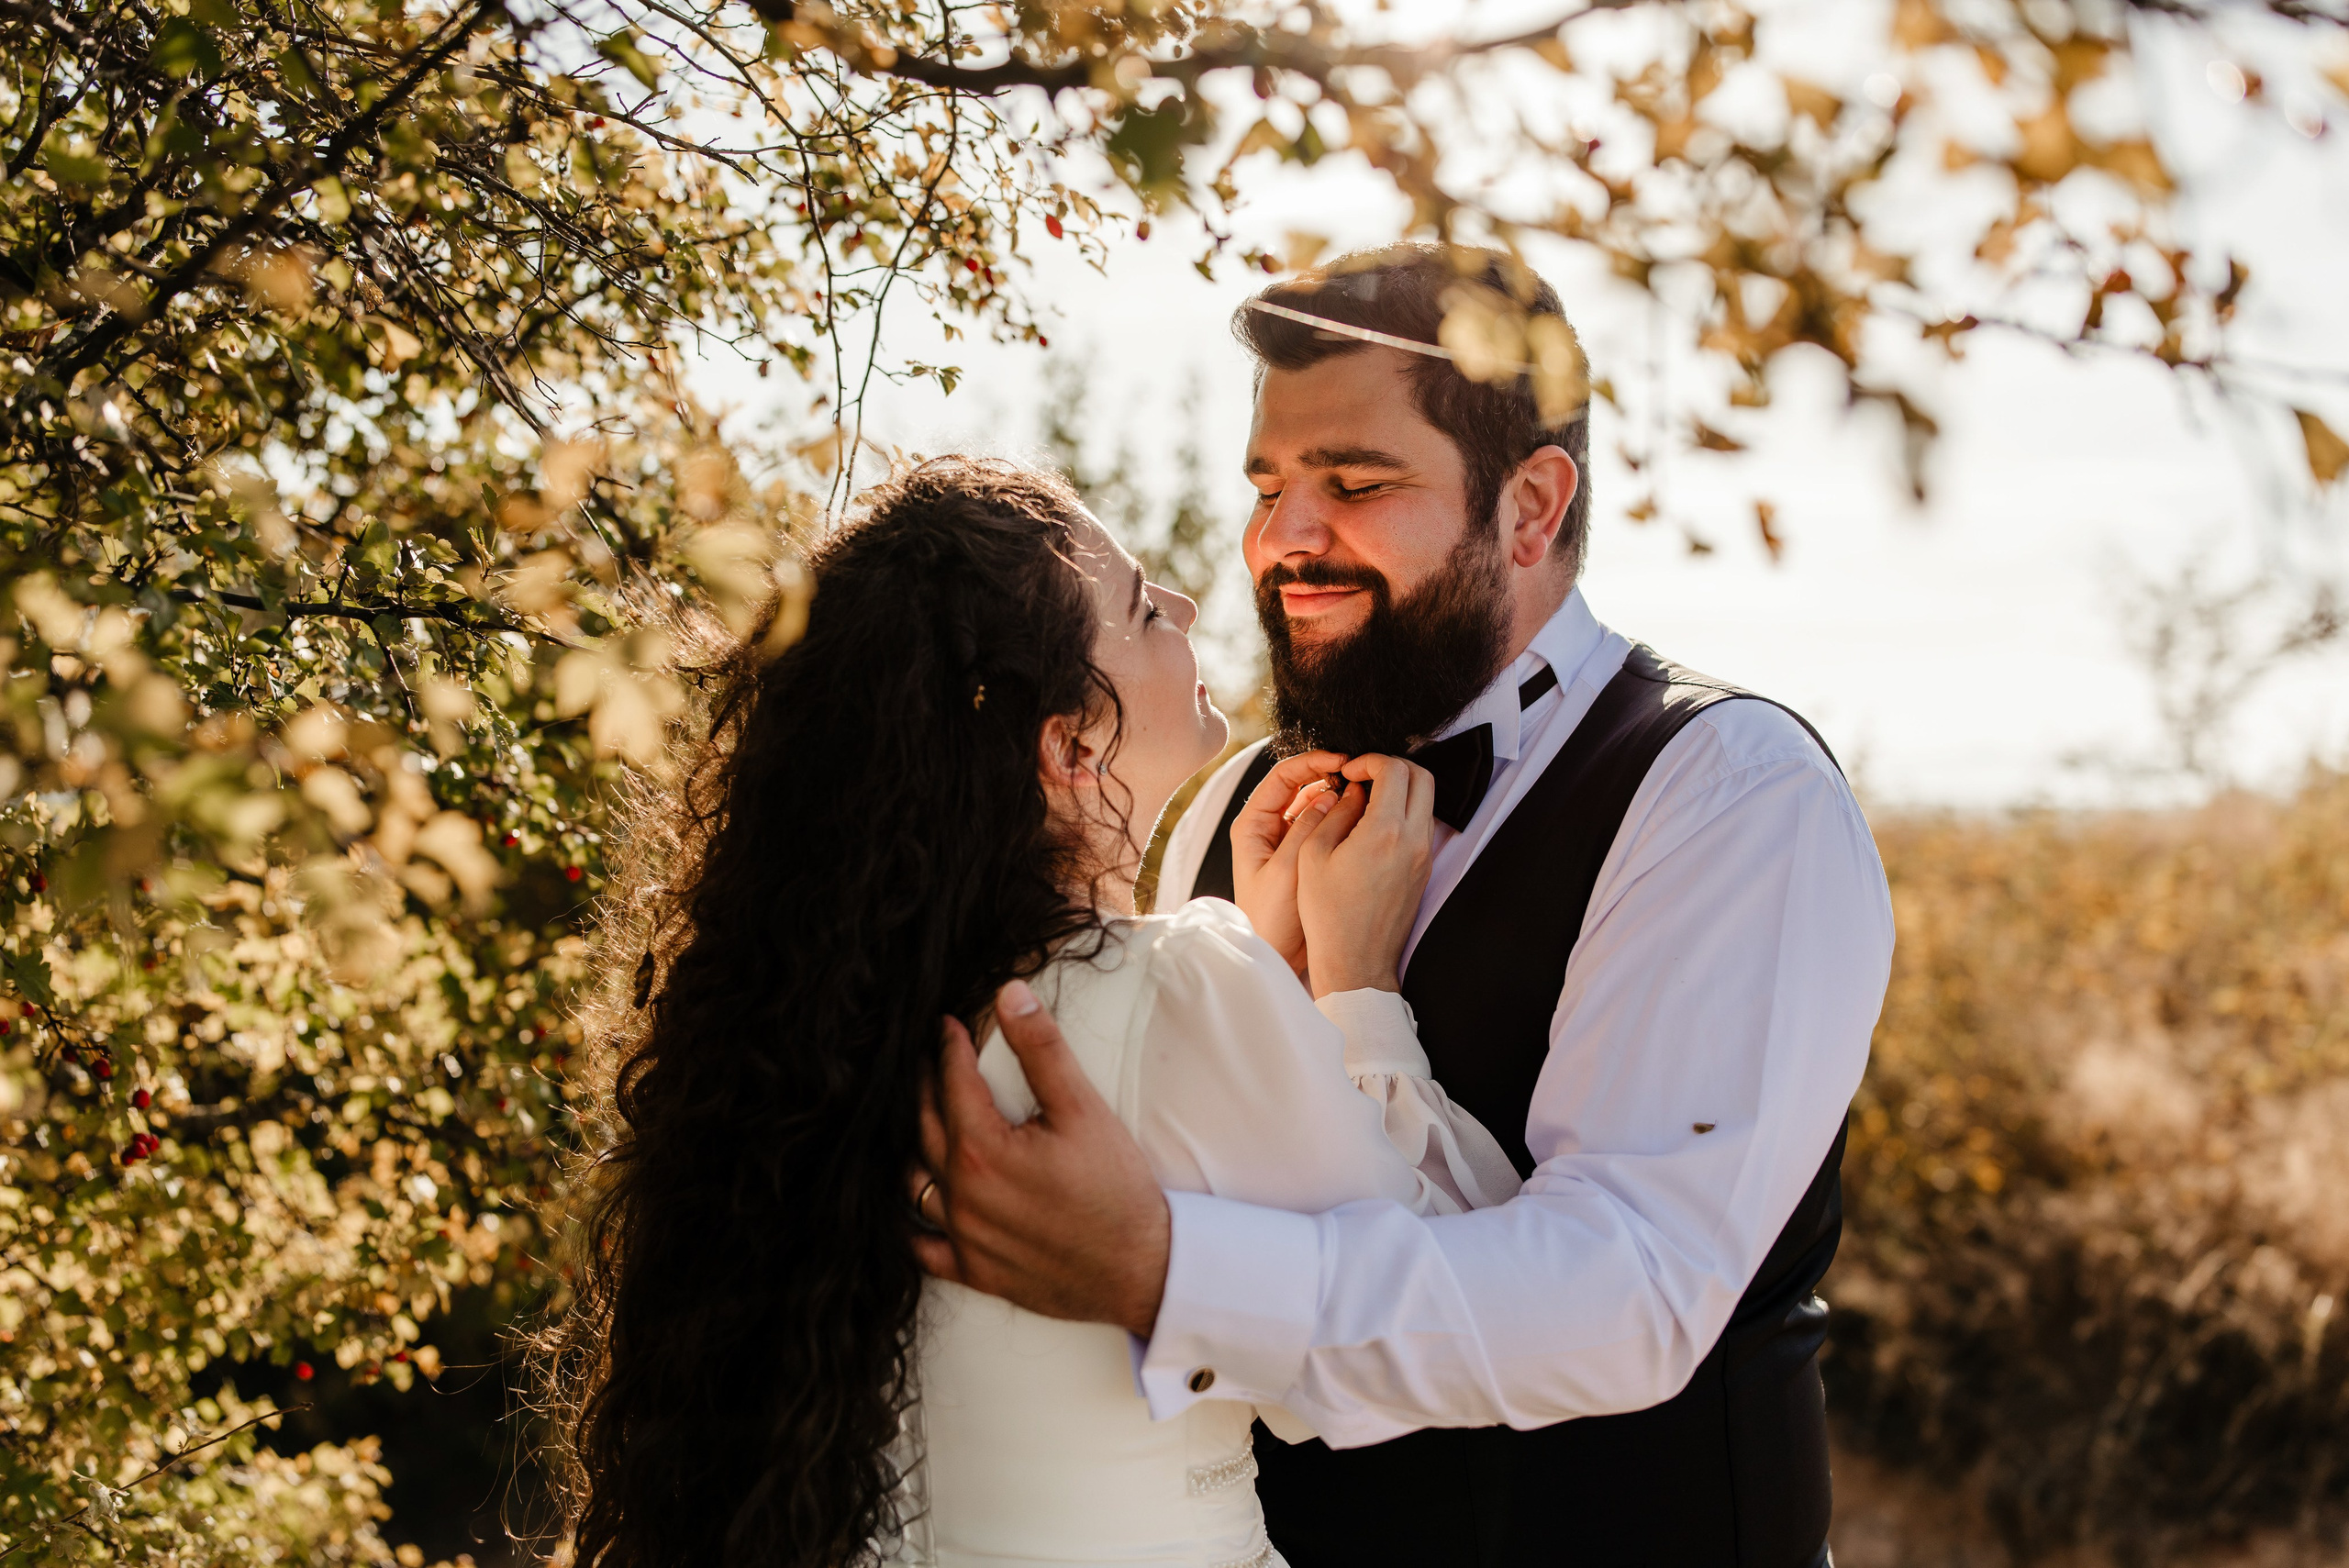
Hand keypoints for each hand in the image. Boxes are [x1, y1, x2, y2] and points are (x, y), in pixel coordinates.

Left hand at [911, 979, 1169, 1337]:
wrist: (1142, 1271)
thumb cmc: (1117, 1190)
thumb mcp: (1084, 1109)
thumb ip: (1042, 1049)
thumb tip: (1009, 994)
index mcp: (982, 1150)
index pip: (951, 1083)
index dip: (948, 1048)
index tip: (946, 1026)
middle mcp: (962, 1196)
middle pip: (924, 1127)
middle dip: (924, 1087)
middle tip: (928, 1061)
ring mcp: (964, 1238)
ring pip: (914, 1184)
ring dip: (915, 1148)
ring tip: (923, 1122)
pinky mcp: (975, 1272)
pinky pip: (923, 1247)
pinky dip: (913, 1223)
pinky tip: (917, 1205)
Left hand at [1227, 749, 1348, 975]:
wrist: (1274, 957)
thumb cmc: (1270, 921)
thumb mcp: (1286, 872)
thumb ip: (1306, 831)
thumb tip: (1330, 795)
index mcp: (1252, 825)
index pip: (1282, 777)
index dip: (1313, 762)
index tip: (1342, 760)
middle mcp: (1268, 828)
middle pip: (1300, 786)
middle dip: (1329, 775)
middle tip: (1359, 773)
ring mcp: (1287, 841)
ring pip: (1315, 805)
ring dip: (1338, 797)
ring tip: (1365, 794)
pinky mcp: (1304, 856)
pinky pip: (1324, 827)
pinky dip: (1340, 819)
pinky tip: (1361, 818)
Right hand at [1293, 754, 1435, 997]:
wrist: (1356, 961)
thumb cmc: (1328, 915)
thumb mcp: (1313, 856)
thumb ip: (1334, 813)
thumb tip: (1350, 791)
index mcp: (1384, 832)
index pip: (1394, 770)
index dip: (1370, 760)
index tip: (1350, 771)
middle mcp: (1413, 840)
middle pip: (1422, 776)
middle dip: (1392, 766)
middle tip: (1364, 777)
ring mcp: (1424, 856)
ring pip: (1427, 800)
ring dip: (1401, 789)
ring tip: (1367, 801)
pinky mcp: (1425, 870)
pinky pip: (1422, 825)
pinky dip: (1404, 812)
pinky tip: (1374, 826)